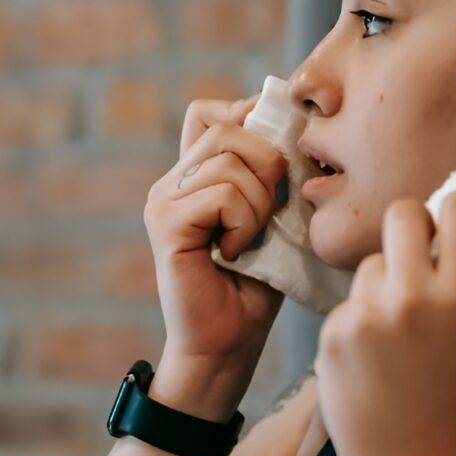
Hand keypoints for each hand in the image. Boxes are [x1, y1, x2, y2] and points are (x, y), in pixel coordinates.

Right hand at [142, 94, 287, 417]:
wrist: (228, 344)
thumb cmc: (258, 284)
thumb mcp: (274, 216)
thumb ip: (271, 174)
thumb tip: (292, 125)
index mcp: (195, 174)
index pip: (210, 111)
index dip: (248, 121)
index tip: (276, 161)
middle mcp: (172, 180)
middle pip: (228, 128)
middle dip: (268, 164)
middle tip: (270, 212)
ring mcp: (164, 200)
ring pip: (229, 160)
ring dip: (260, 201)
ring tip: (251, 238)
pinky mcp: (166, 223)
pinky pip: (222, 194)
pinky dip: (244, 222)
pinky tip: (236, 252)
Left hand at [314, 191, 455, 455]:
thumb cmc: (452, 407)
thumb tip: (444, 229)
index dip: (455, 210)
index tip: (450, 225)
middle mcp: (412, 297)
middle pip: (401, 212)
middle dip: (410, 227)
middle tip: (414, 255)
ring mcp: (365, 314)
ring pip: (369, 263)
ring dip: (380, 282)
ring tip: (391, 332)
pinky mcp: (331, 331)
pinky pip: (347, 302)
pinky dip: (357, 320)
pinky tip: (368, 358)